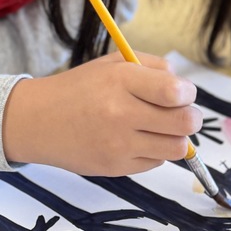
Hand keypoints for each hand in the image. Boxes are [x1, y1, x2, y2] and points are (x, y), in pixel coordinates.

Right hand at [2, 52, 200, 176]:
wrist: (39, 121)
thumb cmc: (81, 88)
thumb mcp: (113, 63)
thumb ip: (153, 67)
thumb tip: (185, 88)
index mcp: (121, 80)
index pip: (176, 93)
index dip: (188, 94)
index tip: (183, 93)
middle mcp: (120, 113)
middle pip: (184, 123)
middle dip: (192, 118)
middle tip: (183, 114)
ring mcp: (119, 144)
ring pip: (177, 148)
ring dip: (176, 137)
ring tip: (162, 128)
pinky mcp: (116, 167)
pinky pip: (156, 162)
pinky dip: (155, 151)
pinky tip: (137, 139)